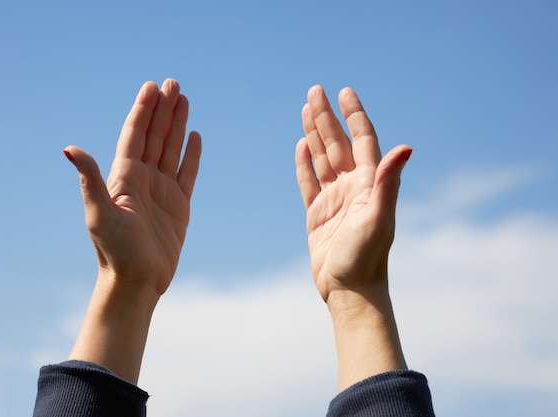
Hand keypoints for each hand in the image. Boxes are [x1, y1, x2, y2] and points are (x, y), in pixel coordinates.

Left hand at [64, 79, 201, 295]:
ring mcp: (162, 191)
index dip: (143, 110)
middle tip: (173, 83)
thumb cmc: (114, 251)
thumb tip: (70, 148)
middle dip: (163, 109)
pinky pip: (187, 173)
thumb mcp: (99, 214)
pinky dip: (192, 154)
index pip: (135, 135)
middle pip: (155, 135)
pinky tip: (194, 137)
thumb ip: (90, 179)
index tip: (151, 87)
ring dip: (178, 124)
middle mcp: (143, 179)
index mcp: (124, 177)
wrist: (136, 281)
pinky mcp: (179, 205)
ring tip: (184, 100)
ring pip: (172, 149)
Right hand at [295, 85, 410, 303]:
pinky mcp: (318, 214)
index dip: (355, 115)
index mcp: (368, 184)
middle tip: (315, 90)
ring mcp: (334, 200)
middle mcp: (352, 187)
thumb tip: (405, 147)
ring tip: (306, 109)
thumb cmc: (366, 257)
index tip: (346, 92)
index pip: (362, 140)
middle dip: (327, 117)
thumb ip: (388, 181)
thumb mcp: (378, 218)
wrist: (350, 290)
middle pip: (338, 143)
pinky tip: (302, 146)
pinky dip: (305, 164)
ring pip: (323, 158)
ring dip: (315, 133)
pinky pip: (309, 182)